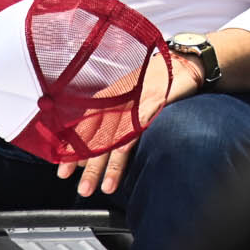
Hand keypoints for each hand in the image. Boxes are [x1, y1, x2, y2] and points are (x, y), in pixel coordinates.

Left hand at [56, 51, 200, 196]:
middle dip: (89, 166)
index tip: (64, 172)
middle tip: (83, 189)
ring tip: (106, 187)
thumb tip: (98, 143)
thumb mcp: (132, 95)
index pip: (85, 127)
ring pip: (117, 136)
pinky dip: (129, 140)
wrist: (184, 60)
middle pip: (99, 137)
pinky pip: (138, 123)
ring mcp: (136, 101)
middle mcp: (119, 101)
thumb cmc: (159, 80)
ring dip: (109, 164)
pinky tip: (122, 157)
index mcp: (110, 99)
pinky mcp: (154, 101)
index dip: (74, 150)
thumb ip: (115, 117)